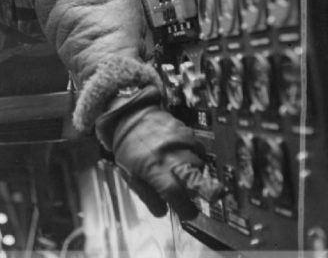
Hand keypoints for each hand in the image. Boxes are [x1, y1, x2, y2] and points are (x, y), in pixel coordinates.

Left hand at [96, 85, 223, 218]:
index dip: (186, 209)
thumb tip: (163, 210)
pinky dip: (195, 156)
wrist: (129, 114)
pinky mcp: (186, 131)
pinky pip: (199, 148)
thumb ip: (147, 196)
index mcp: (156, 168)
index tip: (187, 213)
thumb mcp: (130, 175)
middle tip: (190, 192)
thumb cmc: (127, 144)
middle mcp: (172, 155)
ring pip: (200, 165)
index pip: (178, 195)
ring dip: (194, 173)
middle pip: (196, 180)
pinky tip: (183, 157)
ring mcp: (182, 141)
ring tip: (180, 171)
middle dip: (196, 191)